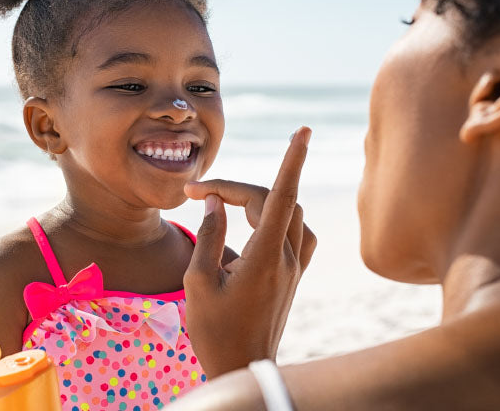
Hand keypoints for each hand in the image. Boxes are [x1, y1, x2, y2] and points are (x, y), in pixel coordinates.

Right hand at [182, 127, 316, 378]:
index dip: (292, 160)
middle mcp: (286, 260)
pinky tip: (259, 222)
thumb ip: (208, 237)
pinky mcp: (294, 277)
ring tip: (227, 205)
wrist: (242, 368)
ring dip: (262, 199)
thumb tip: (215, 202)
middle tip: (199, 194)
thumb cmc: (214, 331)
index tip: (302, 131)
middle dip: (238, 188)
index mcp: (263, 259)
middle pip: (274, 202)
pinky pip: (298, 234)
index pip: (282, 197)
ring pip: (291, 214)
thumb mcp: (197, 283)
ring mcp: (294, 269)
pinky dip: (281, 217)